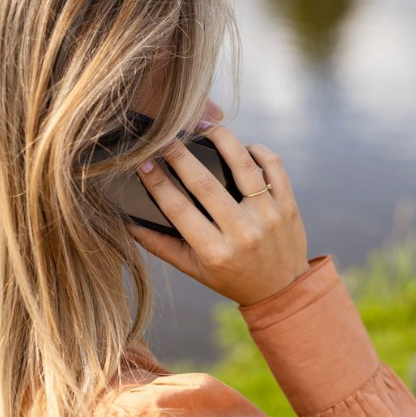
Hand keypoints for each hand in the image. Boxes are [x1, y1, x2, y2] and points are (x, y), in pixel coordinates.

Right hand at [127, 123, 310, 306]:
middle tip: (164, 136)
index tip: (142, 162)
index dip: (157, 182)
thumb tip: (127, 223)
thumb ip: (161, 246)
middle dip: (180, 155)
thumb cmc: (233, 277)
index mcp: (215, 251)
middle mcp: (242, 232)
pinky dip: (257, 150)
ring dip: (221, 139)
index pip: (178, 209)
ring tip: (204, 126)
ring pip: (242, 165)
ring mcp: (268, 216)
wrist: (283, 290)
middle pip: (205, 184)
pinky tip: (243, 146)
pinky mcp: (288, 205)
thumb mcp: (195, 269)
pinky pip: (273, 166)